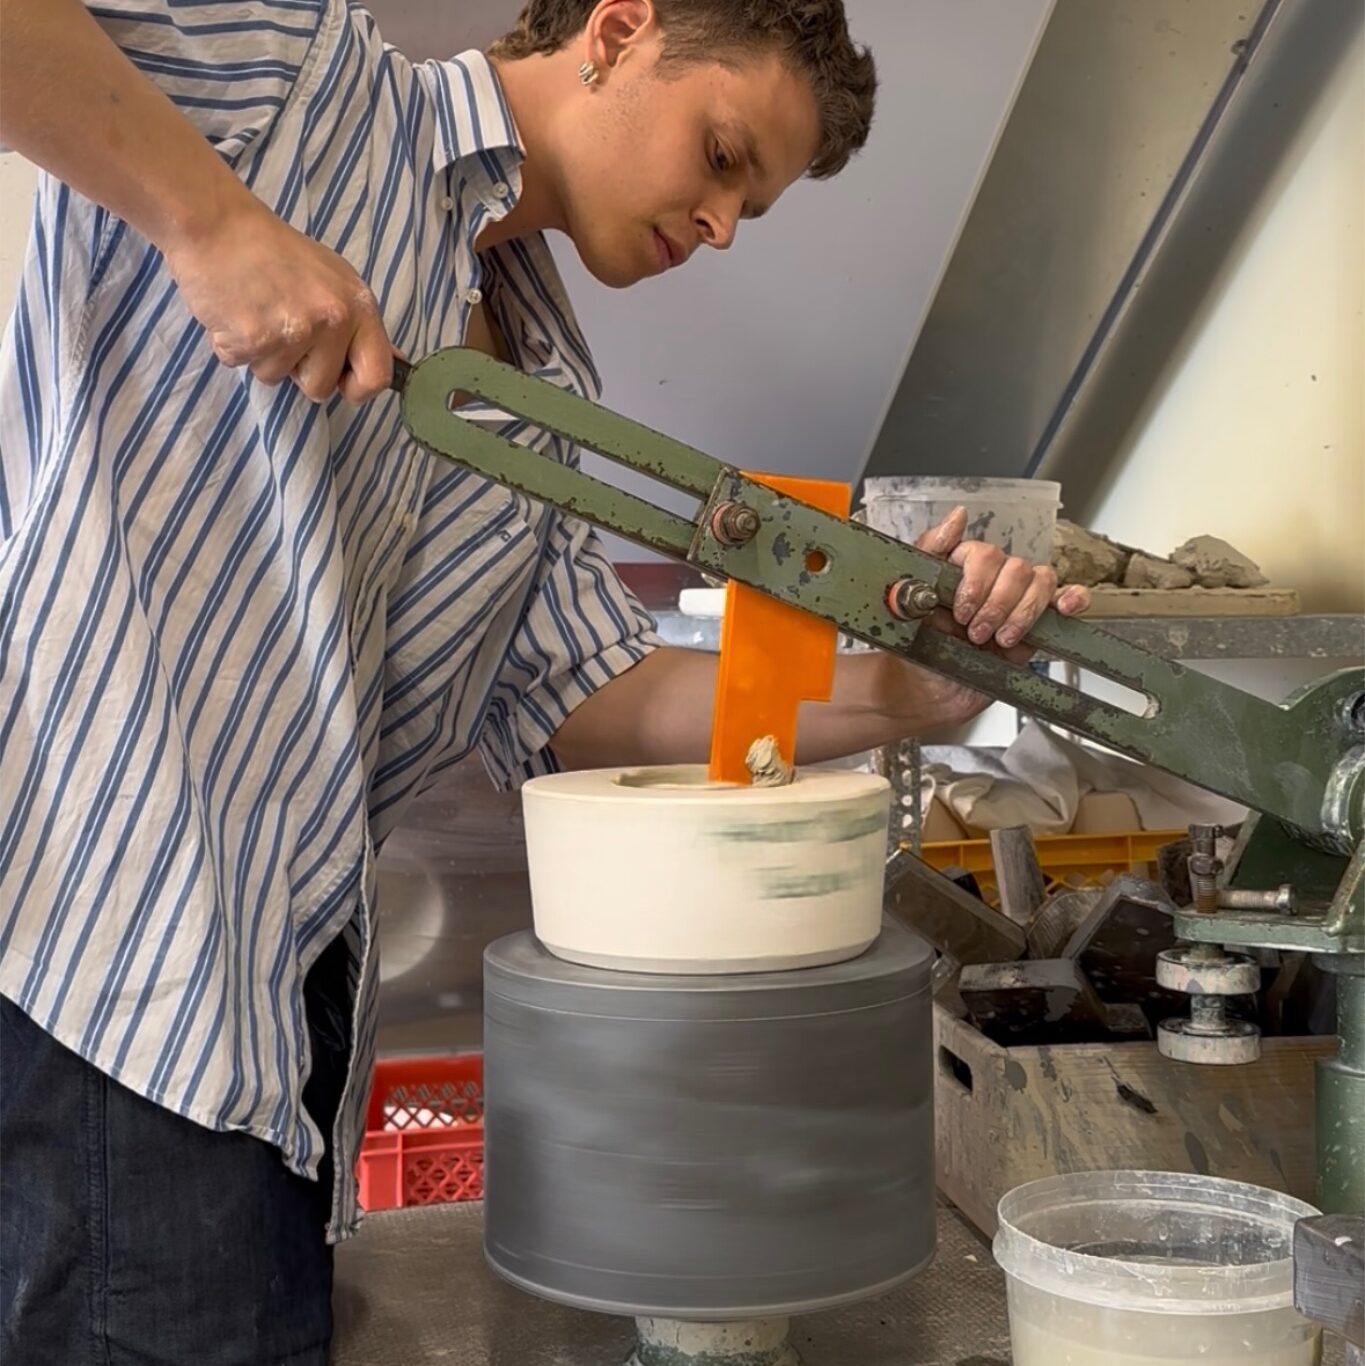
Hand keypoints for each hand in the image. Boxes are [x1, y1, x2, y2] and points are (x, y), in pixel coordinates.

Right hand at [162, 197, 394, 402]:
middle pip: (321, 388)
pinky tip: (233, 311)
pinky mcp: (255, 337)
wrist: (217, 223)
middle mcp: (333, 319)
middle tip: (281, 326)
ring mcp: (295, 329)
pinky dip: (231, 345)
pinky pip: (241, 365)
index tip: (338, 380)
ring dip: (261, 354)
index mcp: (359, 306)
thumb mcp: (335, 282)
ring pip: (276, 378)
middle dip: (297, 369)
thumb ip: (360, 327)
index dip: (357, 388)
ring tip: (256, 311)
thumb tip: (394, 364)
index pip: (378, 376)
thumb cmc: (274, 253)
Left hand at [877, 505, 1089, 732]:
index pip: (983, 552)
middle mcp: (991, 579)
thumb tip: (956, 517)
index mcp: (960, 567)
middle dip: (996, 604)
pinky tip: (1062, 608)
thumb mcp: (907, 600)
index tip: (962, 610)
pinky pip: (1066, 598)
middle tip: (975, 632)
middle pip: (1015, 567)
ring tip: (999, 640)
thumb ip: (926, 554)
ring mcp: (1016, 599)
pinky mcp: (1037, 624)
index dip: (976, 581)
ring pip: (1040, 581)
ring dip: (1021, 613)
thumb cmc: (916, 648)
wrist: (930, 693)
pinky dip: (1071, 598)